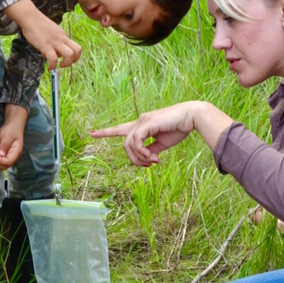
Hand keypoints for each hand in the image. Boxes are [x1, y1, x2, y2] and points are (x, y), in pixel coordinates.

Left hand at [0, 105, 26, 169]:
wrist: (13, 125)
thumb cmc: (12, 129)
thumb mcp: (8, 136)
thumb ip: (4, 145)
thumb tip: (0, 155)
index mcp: (16, 152)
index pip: (8, 162)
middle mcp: (13, 156)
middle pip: (4, 166)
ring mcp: (8, 155)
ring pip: (0, 163)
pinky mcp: (4, 153)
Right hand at [21, 17, 81, 70]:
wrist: (29, 17)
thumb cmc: (38, 24)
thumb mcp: (52, 32)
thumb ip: (55, 41)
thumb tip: (54, 53)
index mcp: (64, 36)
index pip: (75, 47)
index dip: (73, 56)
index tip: (65, 58)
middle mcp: (62, 39)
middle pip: (78, 50)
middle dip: (74, 60)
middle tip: (64, 63)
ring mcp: (55, 42)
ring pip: (70, 55)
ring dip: (66, 64)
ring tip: (58, 66)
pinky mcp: (46, 46)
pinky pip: (54, 59)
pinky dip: (53, 66)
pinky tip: (49, 68)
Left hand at [91, 102, 205, 166]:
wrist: (191, 117)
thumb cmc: (179, 128)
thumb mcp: (163, 144)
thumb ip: (152, 151)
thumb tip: (147, 160)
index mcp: (142, 126)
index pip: (120, 129)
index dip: (106, 132)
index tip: (92, 133)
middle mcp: (139, 122)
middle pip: (125, 144)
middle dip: (134, 159)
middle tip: (149, 165)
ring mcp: (142, 121)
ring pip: (129, 144)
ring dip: (139, 157)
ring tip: (153, 161)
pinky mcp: (146, 123)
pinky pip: (136, 141)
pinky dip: (142, 152)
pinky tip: (152, 156)